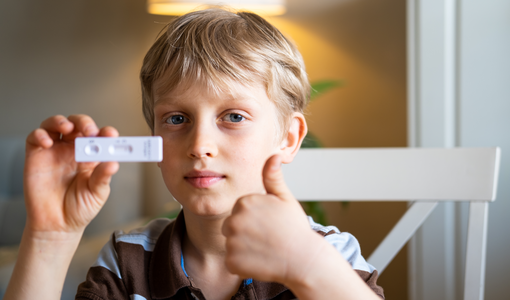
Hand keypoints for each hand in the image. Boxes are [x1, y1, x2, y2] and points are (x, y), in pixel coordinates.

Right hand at [24, 115, 118, 236]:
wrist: (56, 226)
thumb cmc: (79, 208)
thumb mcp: (96, 194)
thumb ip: (103, 178)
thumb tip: (113, 163)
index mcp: (92, 157)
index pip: (100, 137)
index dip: (106, 132)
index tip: (111, 134)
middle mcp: (74, 150)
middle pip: (78, 125)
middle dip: (85, 123)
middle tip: (90, 131)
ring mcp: (55, 151)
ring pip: (56, 124)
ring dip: (62, 121)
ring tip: (68, 128)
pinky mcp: (36, 156)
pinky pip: (35, 137)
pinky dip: (40, 134)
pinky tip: (47, 142)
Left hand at [222, 154, 317, 283]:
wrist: (304, 260)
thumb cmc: (295, 228)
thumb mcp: (285, 198)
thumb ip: (273, 177)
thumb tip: (274, 154)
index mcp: (244, 202)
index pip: (239, 211)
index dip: (254, 219)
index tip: (269, 225)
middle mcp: (234, 220)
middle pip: (231, 227)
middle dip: (245, 233)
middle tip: (267, 239)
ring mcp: (232, 242)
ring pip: (231, 245)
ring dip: (244, 250)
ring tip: (265, 250)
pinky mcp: (232, 262)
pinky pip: (231, 263)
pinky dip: (243, 265)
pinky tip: (260, 262)